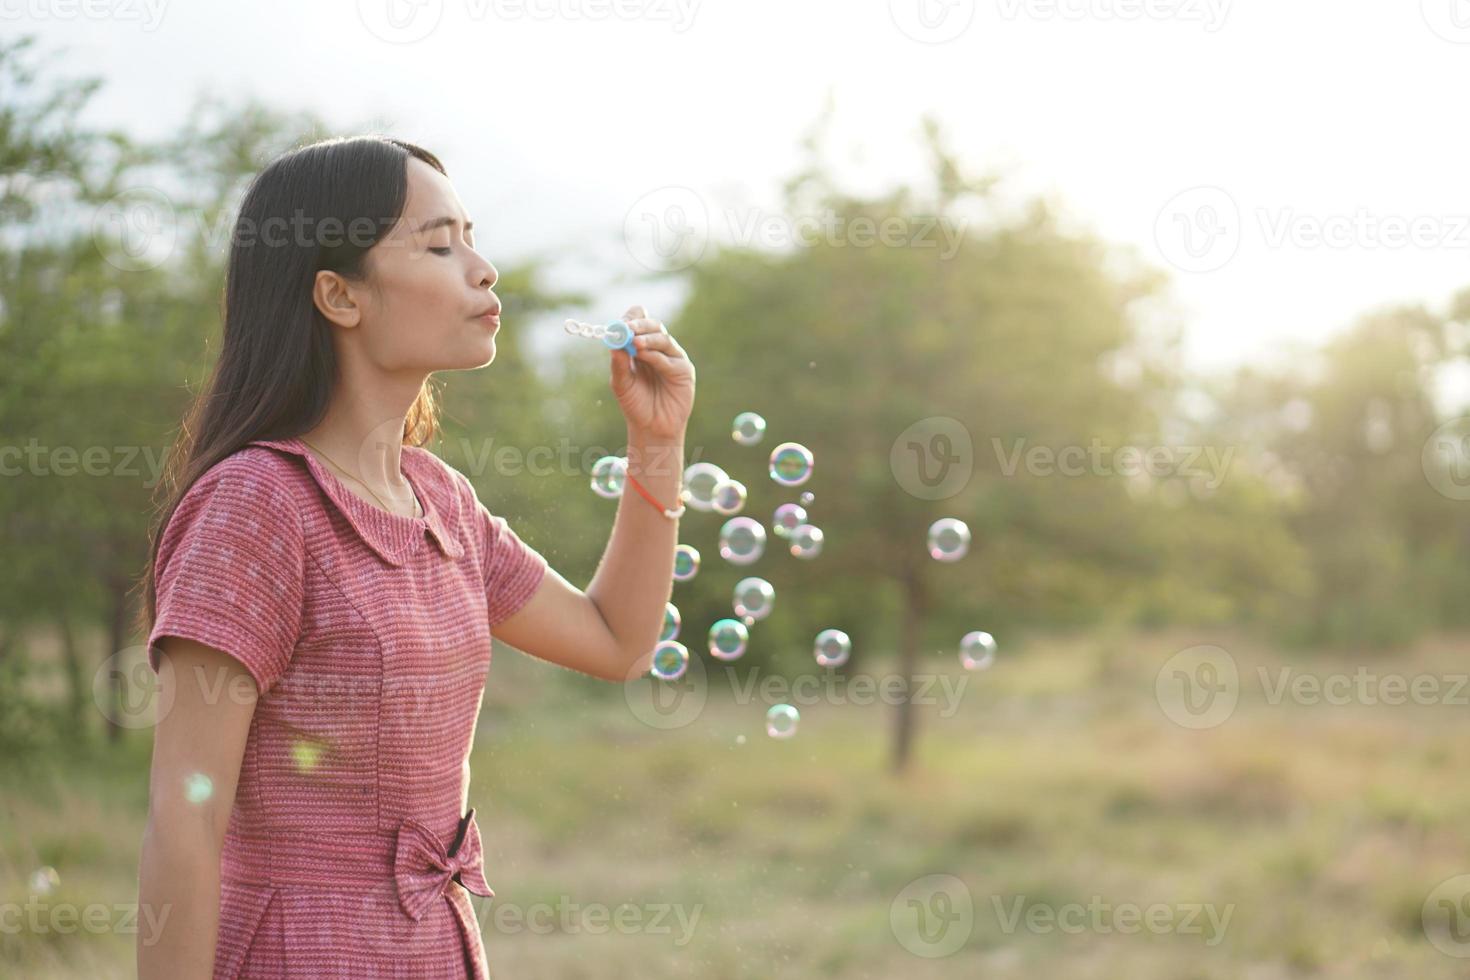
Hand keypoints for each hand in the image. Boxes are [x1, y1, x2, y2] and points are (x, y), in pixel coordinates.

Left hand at [609, 305, 694, 441]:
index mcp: (640, 347)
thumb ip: (618, 363)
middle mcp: (657, 348)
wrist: (652, 427)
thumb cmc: (635, 404)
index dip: (630, 319)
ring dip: (648, 338)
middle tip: (628, 328)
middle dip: (640, 325)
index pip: (639, 322)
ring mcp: (672, 357)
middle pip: (653, 325)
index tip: (620, 323)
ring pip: (663, 339)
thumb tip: (614, 342)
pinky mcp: (683, 369)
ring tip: (635, 343)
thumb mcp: (621, 384)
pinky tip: (643, 355)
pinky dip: (656, 355)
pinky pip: (670, 358)